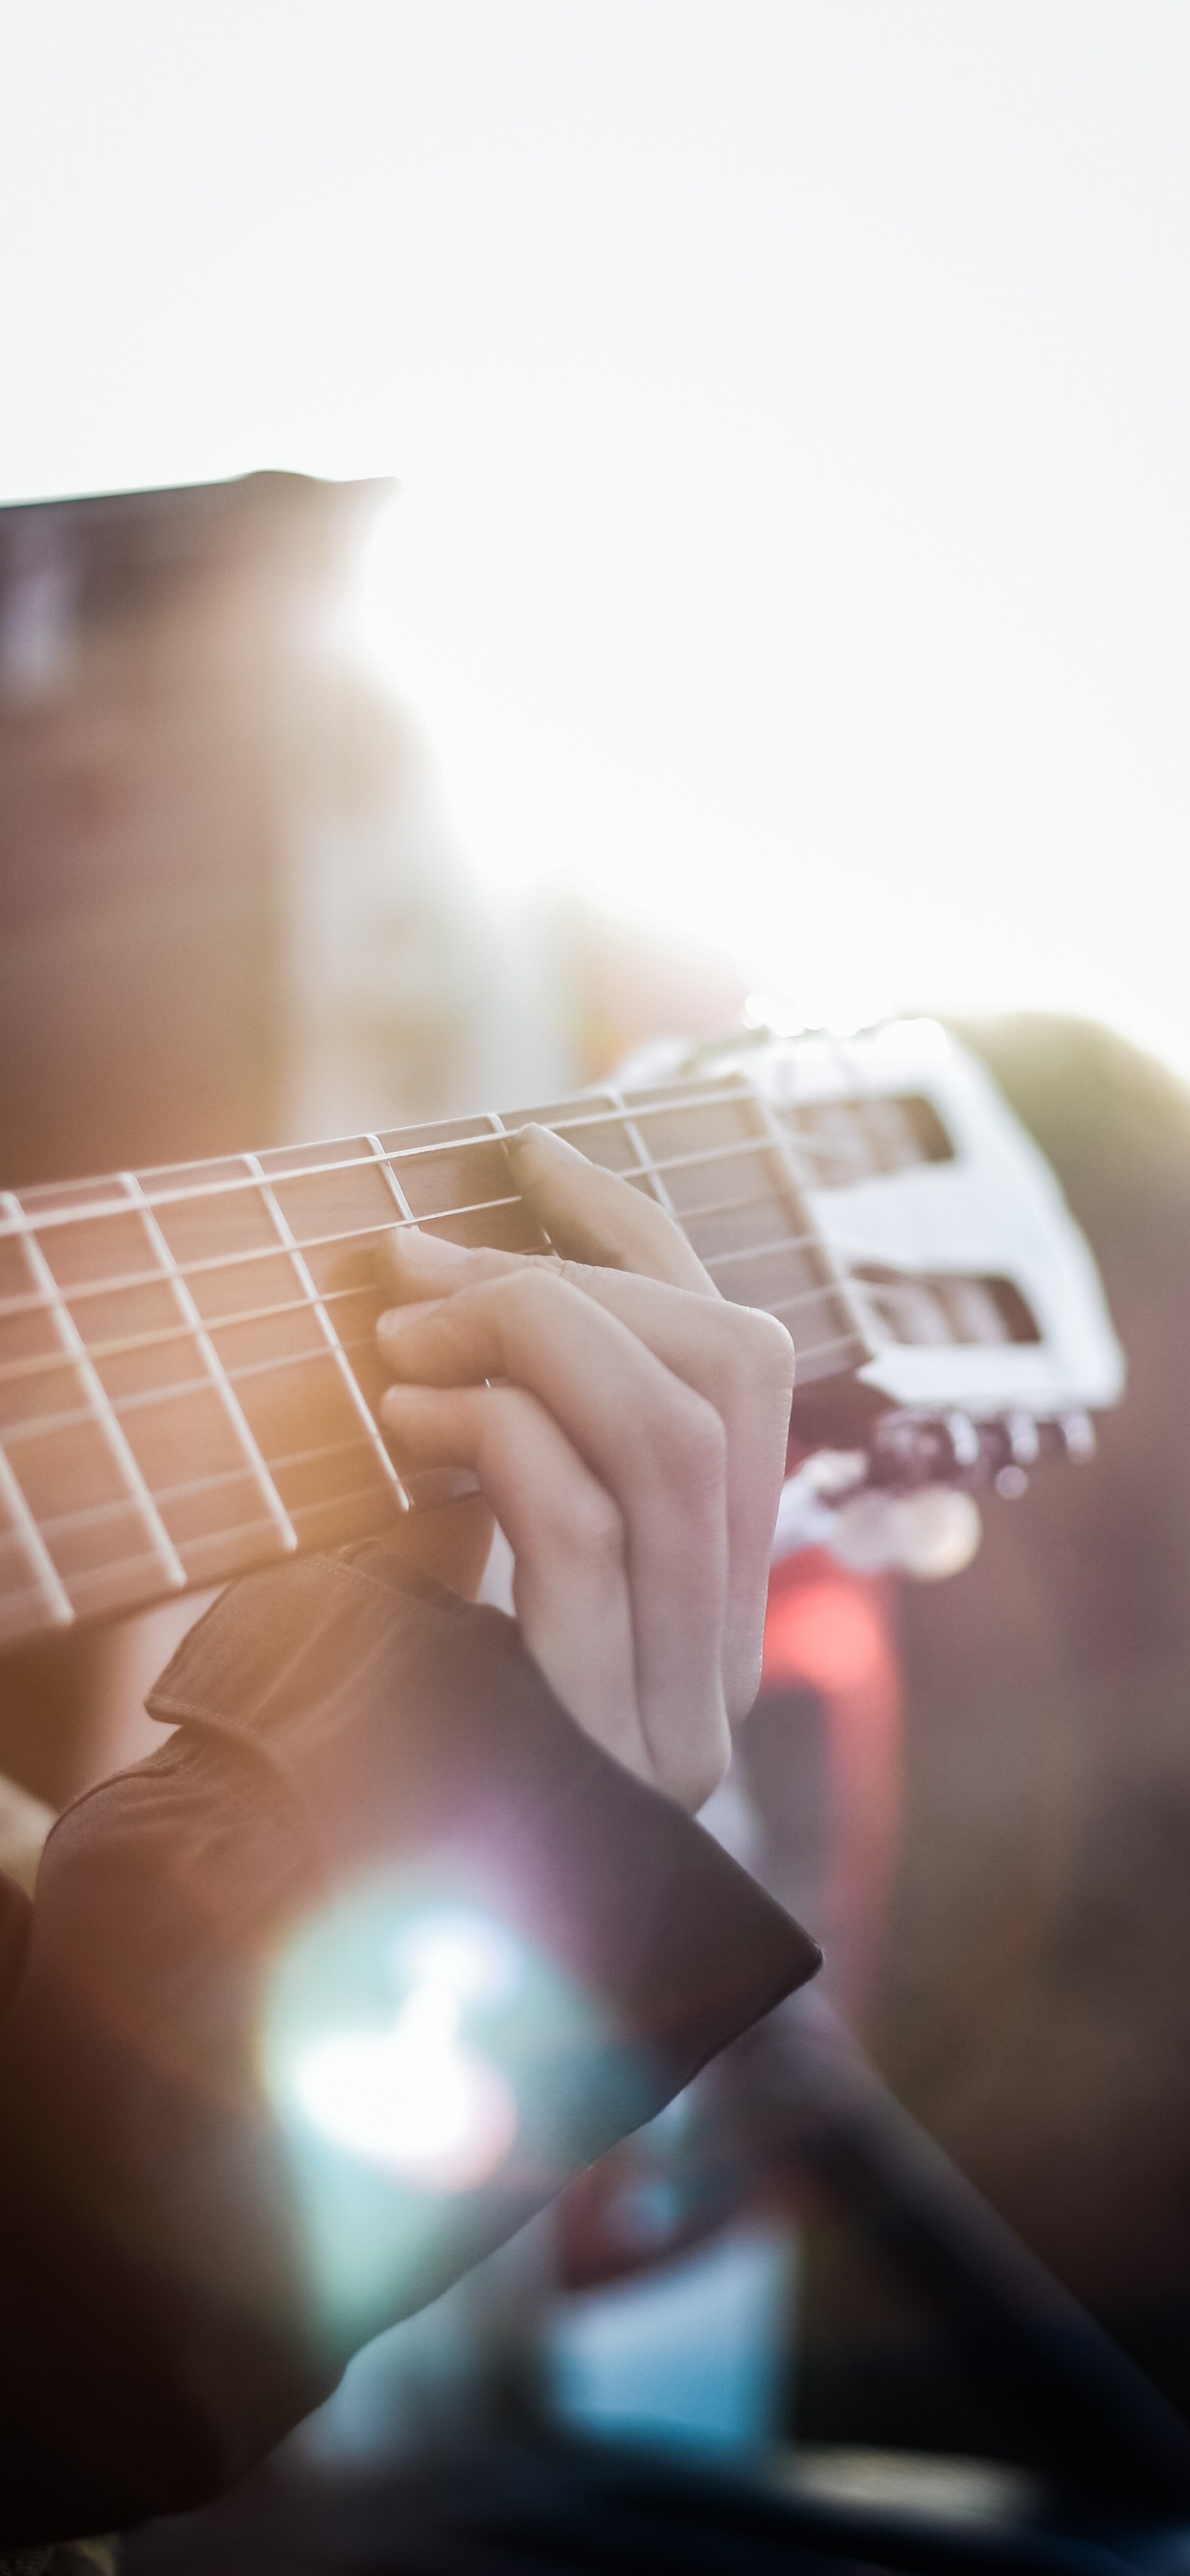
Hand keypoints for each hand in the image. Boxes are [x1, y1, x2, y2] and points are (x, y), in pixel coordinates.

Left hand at [375, 1127, 793, 1811]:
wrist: (307, 1952)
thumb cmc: (357, 1737)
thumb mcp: (443, 1555)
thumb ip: (493, 1445)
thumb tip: (450, 1275)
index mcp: (707, 1596)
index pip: (746, 1366)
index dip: (648, 1237)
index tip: (538, 1146)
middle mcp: (723, 1654)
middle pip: (732, 1375)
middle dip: (567, 1280)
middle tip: (409, 1271)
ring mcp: (677, 1706)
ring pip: (672, 1430)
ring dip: (522, 1340)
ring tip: (394, 1347)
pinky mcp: (596, 1737)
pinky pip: (583, 1521)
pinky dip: (492, 1433)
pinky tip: (400, 1429)